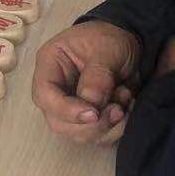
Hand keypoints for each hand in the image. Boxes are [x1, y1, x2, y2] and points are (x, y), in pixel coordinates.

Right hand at [32, 20, 141, 145]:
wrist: (128, 40)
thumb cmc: (110, 38)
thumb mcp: (105, 49)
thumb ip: (97, 77)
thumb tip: (92, 106)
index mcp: (50, 65)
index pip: (45, 96)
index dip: (67, 110)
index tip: (94, 113)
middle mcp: (56, 90)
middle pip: (59, 123)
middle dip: (91, 124)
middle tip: (119, 109)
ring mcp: (71, 106)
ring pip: (80, 134)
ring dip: (108, 127)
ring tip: (126, 100)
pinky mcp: (89, 118)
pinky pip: (98, 137)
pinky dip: (116, 129)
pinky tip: (127, 108)